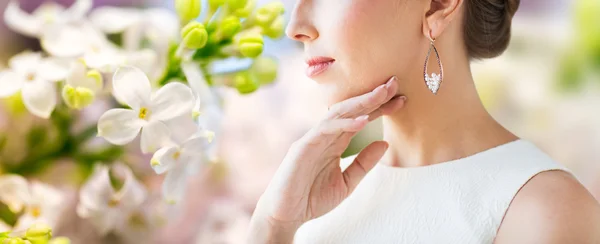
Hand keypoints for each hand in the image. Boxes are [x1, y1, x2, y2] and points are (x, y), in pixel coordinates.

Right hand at [248, 76, 405, 242]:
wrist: (286, 216)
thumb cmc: (312, 199)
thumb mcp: (347, 182)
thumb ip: (364, 163)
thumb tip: (386, 143)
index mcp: (335, 143)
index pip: (359, 119)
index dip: (380, 108)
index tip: (401, 101)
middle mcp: (324, 135)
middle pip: (351, 110)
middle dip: (373, 96)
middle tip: (394, 84)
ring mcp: (312, 139)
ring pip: (338, 113)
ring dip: (361, 102)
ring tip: (382, 94)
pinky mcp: (302, 147)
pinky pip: (325, 130)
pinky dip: (344, 124)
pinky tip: (363, 121)